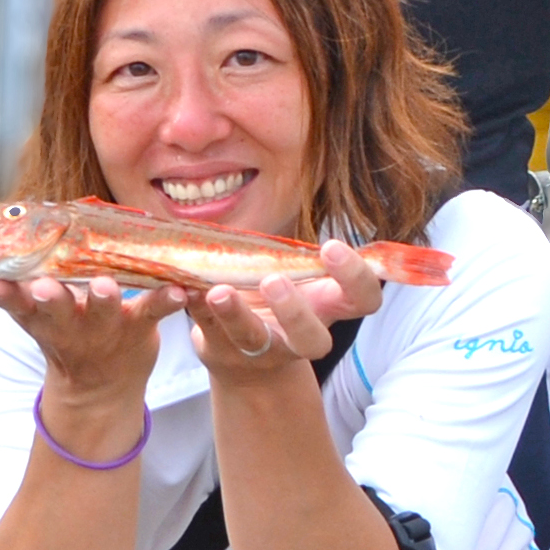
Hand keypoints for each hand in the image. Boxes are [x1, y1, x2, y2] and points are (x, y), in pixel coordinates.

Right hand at [0, 269, 181, 421]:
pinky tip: (180, 291)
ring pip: (103, 313)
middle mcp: (71, 326)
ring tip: (106, 286)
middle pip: (56, 310)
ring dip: (103, 299)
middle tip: (44, 286)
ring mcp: (105, 328)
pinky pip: (153, 312)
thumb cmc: (67, 337)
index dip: (3, 295)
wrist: (101, 390)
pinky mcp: (138, 327)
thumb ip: (17, 297)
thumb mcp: (37, 322)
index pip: (16, 305)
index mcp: (42, 319)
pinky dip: (167, 301)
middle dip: (50, 298)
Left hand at [192, 242, 381, 376]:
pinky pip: (208, 328)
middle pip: (313, 340)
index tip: (330, 247)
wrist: (243, 358)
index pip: (363, 301)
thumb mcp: (299, 276)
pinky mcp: (221, 350)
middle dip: (293, 312)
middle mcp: (299, 337)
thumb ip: (299, 254)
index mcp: (327, 308)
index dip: (356, 278)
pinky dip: (196, 306)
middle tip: (273, 280)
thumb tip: (292, 191)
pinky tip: (186, 288)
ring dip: (236, 314)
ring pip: (253, 338)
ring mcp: (260, 350)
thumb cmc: (278, 300)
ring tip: (218, 291)